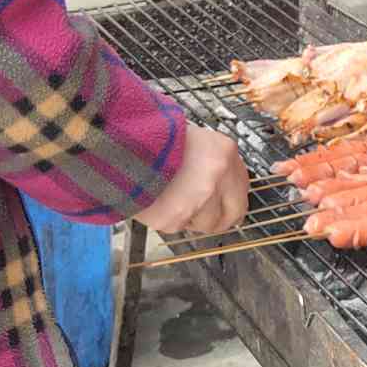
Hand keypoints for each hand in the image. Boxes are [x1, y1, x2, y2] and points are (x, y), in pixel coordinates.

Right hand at [136, 123, 248, 243]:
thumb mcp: (196, 140)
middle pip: (233, 213)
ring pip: (206, 224)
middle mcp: (218, 177)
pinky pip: (178, 226)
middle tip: (211, 219)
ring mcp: (198, 199)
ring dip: (193, 218)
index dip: (235, 201)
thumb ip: (215, 164)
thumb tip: (225, 190)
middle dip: (223, 219)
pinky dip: (169, 218)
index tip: (232, 208)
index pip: (243, 187)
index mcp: (225, 153)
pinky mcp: (175, 218)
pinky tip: (160, 202)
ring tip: (174, 200)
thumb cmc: (157, 140)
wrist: (123, 147)